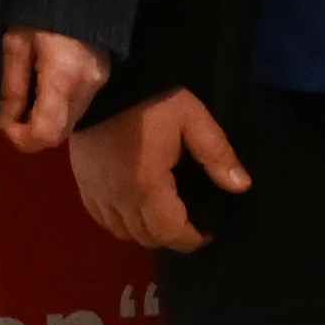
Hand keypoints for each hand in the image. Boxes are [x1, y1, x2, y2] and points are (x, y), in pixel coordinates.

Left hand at [0, 28, 107, 153]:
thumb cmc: (39, 9)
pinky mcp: (102, 77)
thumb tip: (3, 121)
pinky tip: (42, 91)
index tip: (4, 125)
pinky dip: (57, 110)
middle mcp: (86, 87)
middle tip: (10, 116)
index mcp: (62, 77)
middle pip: (59, 134)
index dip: (21, 139)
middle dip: (31, 134)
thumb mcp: (16, 44)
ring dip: (44, 122)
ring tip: (24, 102)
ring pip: (70, 123)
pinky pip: (77, 108)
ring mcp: (98, 83)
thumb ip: (11, 87)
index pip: (46, 132)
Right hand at [76, 90, 243, 251]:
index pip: (171, 232)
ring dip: (146, 231)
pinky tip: (134, 206)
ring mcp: (97, 193)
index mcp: (148, 186)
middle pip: (147, 238)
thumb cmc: (152, 102)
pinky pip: (102, 218)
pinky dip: (120, 221)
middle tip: (191, 221)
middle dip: (172, 237)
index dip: (192, 239)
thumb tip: (241, 187)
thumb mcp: (193, 120)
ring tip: (165, 214)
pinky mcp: (83, 185)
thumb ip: (217, 155)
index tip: (208, 232)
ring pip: (123, 232)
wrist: (105, 85)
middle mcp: (119, 198)